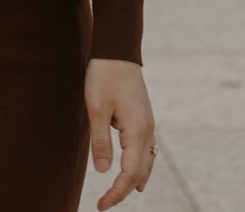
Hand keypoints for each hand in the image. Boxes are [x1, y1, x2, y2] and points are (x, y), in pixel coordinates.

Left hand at [85, 58, 155, 207]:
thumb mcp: (96, 108)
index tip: (102, 206)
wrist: (118, 49)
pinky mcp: (143, 117)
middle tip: (105, 204)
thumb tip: (103, 172)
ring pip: (147, 161)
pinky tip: (137, 171)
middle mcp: (147, 130)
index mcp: (137, 131)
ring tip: (123, 195)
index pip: (130, 174)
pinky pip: (147, 149)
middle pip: (141, 172)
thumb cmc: (104, 76)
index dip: (117, 192)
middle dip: (125, 190)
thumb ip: (100, 141)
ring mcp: (148, 124)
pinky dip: (141, 165)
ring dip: (135, 180)